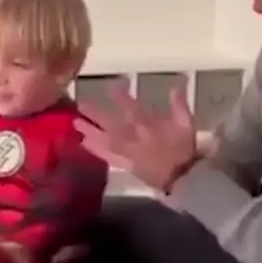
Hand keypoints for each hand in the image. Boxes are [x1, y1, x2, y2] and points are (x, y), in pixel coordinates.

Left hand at [74, 77, 195, 191]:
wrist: (181, 178)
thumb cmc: (184, 150)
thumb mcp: (186, 124)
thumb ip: (179, 104)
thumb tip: (177, 84)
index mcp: (146, 122)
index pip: (128, 104)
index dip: (118, 94)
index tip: (110, 86)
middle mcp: (131, 134)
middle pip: (108, 121)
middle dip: (94, 112)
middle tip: (81, 104)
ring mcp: (125, 150)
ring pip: (103, 137)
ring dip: (89, 130)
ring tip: (75, 123)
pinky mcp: (123, 163)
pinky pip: (105, 155)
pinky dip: (94, 149)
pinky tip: (83, 143)